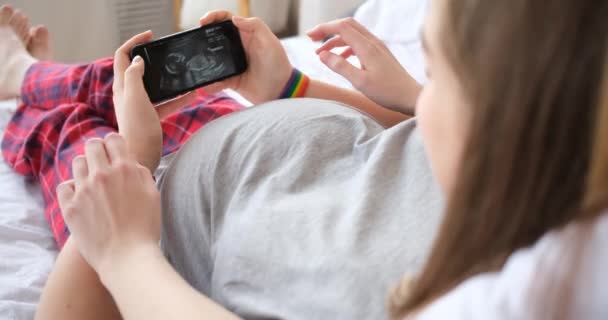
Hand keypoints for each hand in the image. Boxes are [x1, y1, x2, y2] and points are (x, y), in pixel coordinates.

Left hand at [57, 133, 160, 275]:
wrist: (127, 257)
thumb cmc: (145, 228)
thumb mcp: (153, 194)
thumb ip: (141, 173)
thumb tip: (131, 163)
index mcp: (125, 169)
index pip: (113, 139)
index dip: (115, 144)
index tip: (116, 153)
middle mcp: (102, 175)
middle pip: (92, 145)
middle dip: (98, 150)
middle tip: (102, 163)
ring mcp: (83, 190)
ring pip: (77, 162)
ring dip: (85, 167)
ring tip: (93, 181)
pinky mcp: (70, 207)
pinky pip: (64, 185)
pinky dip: (72, 188)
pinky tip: (81, 196)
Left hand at [112, 31, 196, 171]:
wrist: (140, 157)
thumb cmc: (136, 129)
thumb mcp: (135, 97)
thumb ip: (134, 76)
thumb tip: (138, 60)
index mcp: (122, 86)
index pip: (123, 56)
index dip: (134, 41)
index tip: (150, 35)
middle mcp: (128, 94)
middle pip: (138, 68)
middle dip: (152, 58)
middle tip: (167, 52)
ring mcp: (140, 106)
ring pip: (155, 85)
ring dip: (168, 79)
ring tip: (183, 73)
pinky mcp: (151, 117)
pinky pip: (166, 102)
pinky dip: (178, 97)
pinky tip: (192, 95)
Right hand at [199, 11, 292, 103]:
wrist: (281, 91)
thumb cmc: (279, 65)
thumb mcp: (270, 42)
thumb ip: (255, 26)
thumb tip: (234, 19)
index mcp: (246, 34)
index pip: (226, 20)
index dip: (214, 17)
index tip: (203, 22)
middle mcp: (237, 47)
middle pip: (215, 38)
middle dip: (203, 38)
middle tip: (195, 41)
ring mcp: (233, 64)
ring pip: (212, 59)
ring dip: (204, 61)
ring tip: (197, 64)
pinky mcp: (231, 80)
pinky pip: (216, 80)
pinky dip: (211, 83)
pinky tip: (208, 85)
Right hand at [308, 18, 420, 113]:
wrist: (410, 96)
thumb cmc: (387, 92)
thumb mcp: (360, 82)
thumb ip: (340, 66)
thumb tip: (322, 54)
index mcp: (367, 47)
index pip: (342, 27)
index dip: (324, 29)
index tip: (309, 36)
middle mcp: (373, 42)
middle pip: (347, 25)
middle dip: (328, 29)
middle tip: (312, 39)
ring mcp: (377, 47)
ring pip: (352, 34)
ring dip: (335, 39)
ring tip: (322, 53)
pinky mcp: (380, 53)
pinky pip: (359, 43)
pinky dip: (345, 46)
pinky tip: (340, 59)